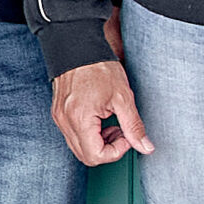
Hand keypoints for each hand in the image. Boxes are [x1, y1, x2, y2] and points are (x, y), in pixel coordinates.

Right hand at [51, 18, 150, 163]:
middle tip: (120, 132)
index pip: (95, 155)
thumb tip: (145, 147)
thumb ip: (134, 126)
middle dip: (107, 150)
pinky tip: (99, 120)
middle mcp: (65, 121)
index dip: (115, 152)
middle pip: (85, 156)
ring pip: (79, 148)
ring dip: (98, 143)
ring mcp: (59, 118)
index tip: (125, 137)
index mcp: (80, 118)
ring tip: (111, 124)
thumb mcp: (123, 97)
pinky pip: (73, 136)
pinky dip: (89, 135)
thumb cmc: (98, 67)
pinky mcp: (59, 114)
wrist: (77, 47)